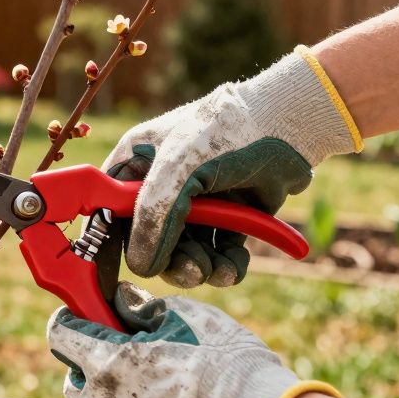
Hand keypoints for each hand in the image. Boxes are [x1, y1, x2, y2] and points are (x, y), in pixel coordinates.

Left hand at [47, 283, 338, 397]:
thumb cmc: (224, 366)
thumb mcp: (186, 316)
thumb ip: (144, 306)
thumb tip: (122, 300)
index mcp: (106, 362)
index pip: (60, 335)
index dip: (71, 322)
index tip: (84, 320)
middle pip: (75, 385)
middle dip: (92, 371)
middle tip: (128, 363)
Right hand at [108, 47, 359, 286]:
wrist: (288, 126)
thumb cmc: (224, 132)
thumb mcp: (177, 169)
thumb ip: (153, 218)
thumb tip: (142, 267)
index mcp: (136, 165)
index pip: (110, 212)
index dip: (113, 243)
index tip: (123, 271)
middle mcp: (161, 187)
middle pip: (150, 242)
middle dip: (171, 262)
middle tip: (192, 269)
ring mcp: (195, 205)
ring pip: (184, 254)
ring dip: (200, 269)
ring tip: (218, 269)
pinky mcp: (227, 219)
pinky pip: (216, 255)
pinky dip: (225, 266)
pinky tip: (235, 264)